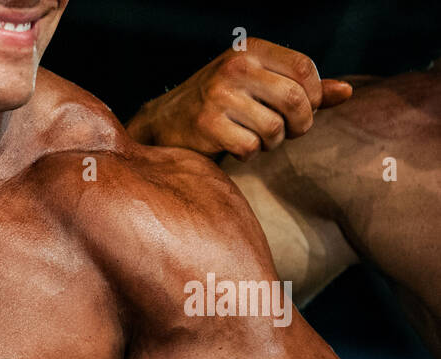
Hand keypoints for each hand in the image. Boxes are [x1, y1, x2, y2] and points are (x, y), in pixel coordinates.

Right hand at [127, 38, 352, 160]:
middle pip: (296, 100)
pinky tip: (236, 146)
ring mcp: (218, 95)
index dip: (316, 95)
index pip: (305, 69)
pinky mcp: (206, 124)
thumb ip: (303, 88)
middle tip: (290, 132)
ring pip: (275, 128)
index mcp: (251, 50)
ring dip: (273, 143)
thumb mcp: (261, 84)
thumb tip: (348, 92)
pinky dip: (248, 154)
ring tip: (259, 139)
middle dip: (301, 124)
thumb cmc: (222, 102)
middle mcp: (235, 66)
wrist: (165, 121)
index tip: (306, 109)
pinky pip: (249, 148)